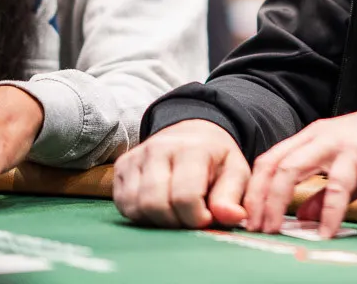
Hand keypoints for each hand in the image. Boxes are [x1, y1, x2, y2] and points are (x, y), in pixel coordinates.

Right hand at [113, 119, 249, 228]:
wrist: (193, 133)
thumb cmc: (216, 159)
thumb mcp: (236, 173)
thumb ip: (233, 196)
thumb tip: (234, 218)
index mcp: (192, 148)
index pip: (185, 196)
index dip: (196, 218)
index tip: (206, 220)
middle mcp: (159, 148)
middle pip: (155, 204)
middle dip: (174, 222)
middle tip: (189, 220)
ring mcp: (136, 156)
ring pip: (136, 207)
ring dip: (157, 221)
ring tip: (176, 213)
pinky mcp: (121, 167)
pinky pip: (123, 205)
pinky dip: (141, 215)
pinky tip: (159, 208)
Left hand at [244, 99, 356, 236]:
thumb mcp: (349, 175)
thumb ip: (324, 194)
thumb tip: (304, 218)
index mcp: (312, 139)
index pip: (269, 162)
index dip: (255, 191)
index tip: (250, 220)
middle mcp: (317, 136)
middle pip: (271, 165)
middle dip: (258, 199)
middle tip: (256, 229)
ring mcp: (335, 140)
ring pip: (290, 168)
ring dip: (277, 201)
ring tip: (274, 229)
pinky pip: (336, 183)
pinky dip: (328, 210)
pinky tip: (326, 230)